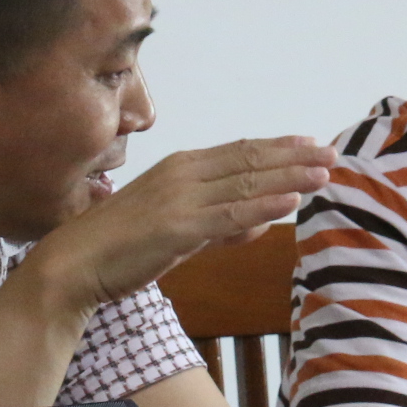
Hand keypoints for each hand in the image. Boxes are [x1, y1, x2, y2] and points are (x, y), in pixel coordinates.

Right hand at [26, 136, 333, 312]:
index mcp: (181, 167)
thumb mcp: (177, 229)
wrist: (75, 263)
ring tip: (323, 172)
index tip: (311, 143)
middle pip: (249, 161)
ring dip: (289, 177)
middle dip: (294, 158)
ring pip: (246, 185)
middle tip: (331, 153)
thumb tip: (257, 224)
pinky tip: (290, 200)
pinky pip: (229, 216)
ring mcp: (181, 200)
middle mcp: (184, 175)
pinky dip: (263, 207)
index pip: (239, 151)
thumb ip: (218, 224)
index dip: (278, 147)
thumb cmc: (122, 247)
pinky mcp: (177, 229)